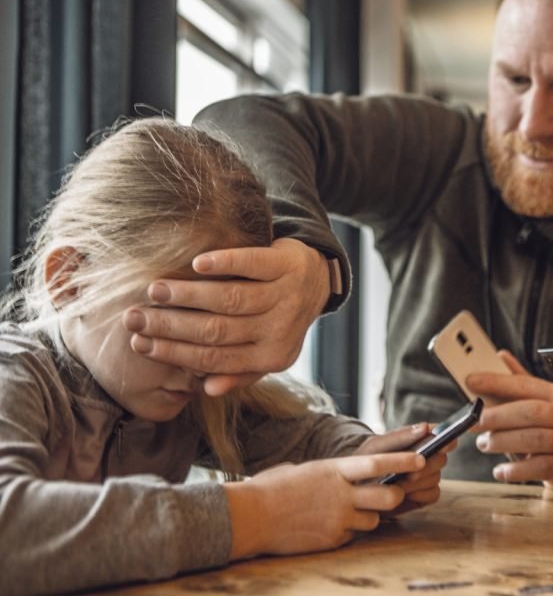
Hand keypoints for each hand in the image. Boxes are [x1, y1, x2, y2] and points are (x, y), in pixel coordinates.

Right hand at [121, 238, 329, 395]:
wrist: (317, 280)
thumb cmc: (278, 319)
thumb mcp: (266, 352)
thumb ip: (239, 372)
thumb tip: (205, 390)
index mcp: (271, 357)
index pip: (214, 359)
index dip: (174, 352)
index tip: (138, 344)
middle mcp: (280, 329)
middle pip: (216, 330)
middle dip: (170, 325)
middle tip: (134, 317)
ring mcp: (286, 295)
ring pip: (231, 298)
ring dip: (189, 295)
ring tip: (155, 290)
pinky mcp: (288, 265)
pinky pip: (253, 264)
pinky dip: (226, 263)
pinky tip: (198, 263)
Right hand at [224, 452, 424, 558]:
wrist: (249, 517)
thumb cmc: (272, 488)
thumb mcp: (305, 470)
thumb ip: (332, 474)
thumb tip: (350, 478)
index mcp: (334, 470)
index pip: (378, 463)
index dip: (403, 460)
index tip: (423, 457)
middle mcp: (341, 494)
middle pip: (388, 497)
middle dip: (396, 497)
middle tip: (394, 496)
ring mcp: (338, 520)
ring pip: (374, 521)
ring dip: (369, 517)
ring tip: (347, 513)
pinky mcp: (332, 540)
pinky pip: (353, 536)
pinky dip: (348, 532)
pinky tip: (328, 527)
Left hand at [354, 423, 453, 513]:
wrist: (353, 487)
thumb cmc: (365, 461)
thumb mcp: (376, 446)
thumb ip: (400, 436)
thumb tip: (425, 427)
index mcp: (417, 439)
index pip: (440, 434)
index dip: (446, 438)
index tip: (442, 444)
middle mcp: (426, 457)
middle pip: (441, 459)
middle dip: (426, 467)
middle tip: (410, 475)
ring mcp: (426, 476)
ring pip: (436, 478)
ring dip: (419, 483)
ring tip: (400, 486)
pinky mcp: (424, 495)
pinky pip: (434, 494)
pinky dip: (421, 495)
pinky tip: (406, 495)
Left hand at [466, 351, 552, 491]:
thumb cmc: (550, 429)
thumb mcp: (537, 403)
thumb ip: (518, 383)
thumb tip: (500, 355)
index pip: (525, 384)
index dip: (497, 381)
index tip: (471, 380)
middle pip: (532, 411)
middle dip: (499, 415)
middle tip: (474, 422)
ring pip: (536, 439)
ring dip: (504, 441)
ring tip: (484, 444)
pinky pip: (540, 467)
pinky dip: (516, 470)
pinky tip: (499, 471)